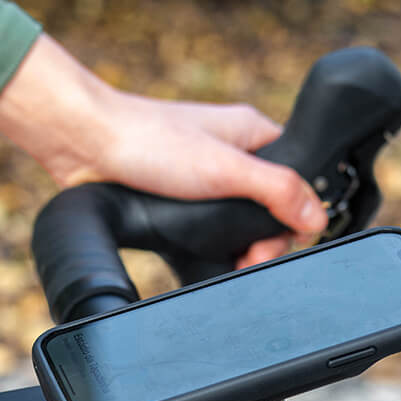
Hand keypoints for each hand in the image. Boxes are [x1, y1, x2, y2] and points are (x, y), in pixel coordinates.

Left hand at [0, 34, 326, 267]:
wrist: (84, 143)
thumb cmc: (148, 141)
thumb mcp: (224, 168)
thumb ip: (276, 190)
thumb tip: (316, 219)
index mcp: (252, 135)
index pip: (295, 183)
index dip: (290, 221)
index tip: (268, 248)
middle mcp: (231, 154)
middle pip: (267, 209)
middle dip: (260, 241)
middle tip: (245, 263)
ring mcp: (203, 176)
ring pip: (235, 221)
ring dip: (234, 246)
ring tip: (227, 266)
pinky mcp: (177, 196)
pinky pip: (205, 227)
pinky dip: (208, 245)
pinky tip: (202, 258)